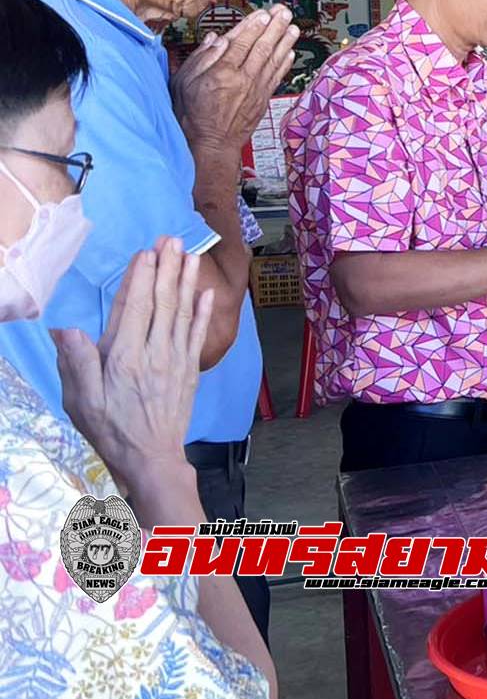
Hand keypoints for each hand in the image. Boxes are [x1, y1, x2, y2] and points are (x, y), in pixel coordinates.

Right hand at [52, 237, 213, 493]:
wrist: (151, 458)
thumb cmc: (111, 429)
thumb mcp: (82, 401)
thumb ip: (77, 363)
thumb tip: (66, 329)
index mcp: (125, 358)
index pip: (134, 309)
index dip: (141, 279)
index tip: (145, 253)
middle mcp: (154, 353)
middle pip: (162, 303)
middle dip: (166, 269)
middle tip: (170, 239)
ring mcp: (176, 360)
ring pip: (182, 313)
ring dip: (186, 282)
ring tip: (189, 254)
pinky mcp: (190, 370)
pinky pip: (198, 335)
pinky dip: (204, 311)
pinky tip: (207, 291)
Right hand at [172, 6, 298, 157]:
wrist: (210, 143)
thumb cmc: (192, 114)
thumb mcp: (184, 82)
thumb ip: (201, 58)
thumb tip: (216, 38)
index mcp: (222, 72)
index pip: (241, 43)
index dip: (254, 26)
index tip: (263, 13)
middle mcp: (243, 79)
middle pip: (262, 47)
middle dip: (275, 28)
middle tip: (284, 12)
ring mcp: (255, 90)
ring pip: (273, 61)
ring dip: (285, 43)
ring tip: (293, 28)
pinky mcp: (263, 100)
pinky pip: (276, 78)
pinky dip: (285, 65)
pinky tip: (291, 53)